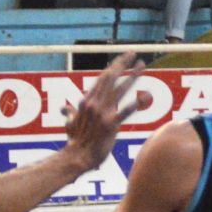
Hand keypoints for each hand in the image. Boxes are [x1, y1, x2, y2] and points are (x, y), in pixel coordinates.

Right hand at [62, 51, 147, 172]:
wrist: (76, 157)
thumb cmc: (74, 143)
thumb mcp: (70, 124)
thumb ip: (70, 113)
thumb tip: (65, 109)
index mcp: (86, 101)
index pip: (101, 79)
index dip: (113, 67)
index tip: (121, 60)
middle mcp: (94, 103)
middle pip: (110, 77)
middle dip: (122, 63)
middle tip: (132, 53)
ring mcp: (102, 113)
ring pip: (120, 89)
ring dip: (132, 76)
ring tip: (142, 65)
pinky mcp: (110, 125)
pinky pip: (125, 111)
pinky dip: (135, 103)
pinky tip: (145, 96)